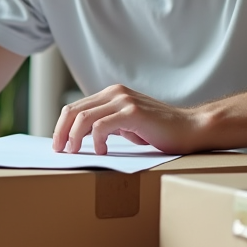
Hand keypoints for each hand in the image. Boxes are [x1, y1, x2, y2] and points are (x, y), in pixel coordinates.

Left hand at [52, 84, 204, 154]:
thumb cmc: (158, 131)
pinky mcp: (133, 112)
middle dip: (61, 132)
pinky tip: (102, 151)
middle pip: (74, 110)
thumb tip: (79, 138)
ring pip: (84, 117)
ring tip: (75, 153)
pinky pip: (102, 126)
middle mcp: (115, 93)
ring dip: (74, 138)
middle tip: (59, 151)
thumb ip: (106, 125)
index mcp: (111, 94)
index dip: (61, 127)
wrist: (189, 129)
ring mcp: (124, 101)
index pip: (75, 107)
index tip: (58, 145)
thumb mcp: (126, 126)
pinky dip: (96, 140)